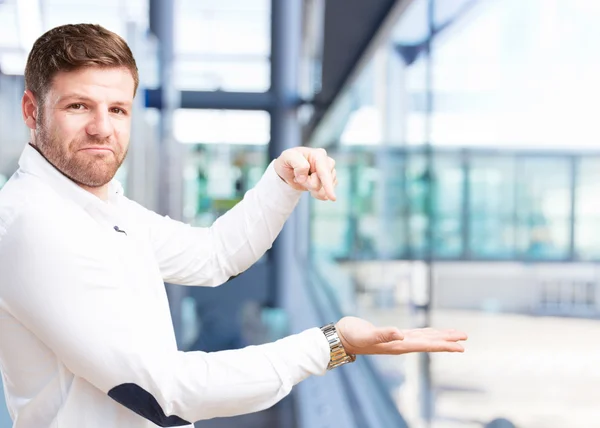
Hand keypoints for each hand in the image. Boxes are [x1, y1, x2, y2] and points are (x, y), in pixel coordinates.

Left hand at [274, 147, 336, 200]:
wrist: (289, 169)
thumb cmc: (288, 161)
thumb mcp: (287, 157)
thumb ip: (297, 163)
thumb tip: (306, 173)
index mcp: (319, 155)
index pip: (324, 172)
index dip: (328, 184)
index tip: (332, 198)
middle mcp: (328, 162)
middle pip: (322, 183)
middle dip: (308, 184)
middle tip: (297, 177)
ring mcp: (330, 172)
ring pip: (324, 190)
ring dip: (311, 188)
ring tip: (303, 179)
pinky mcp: (330, 181)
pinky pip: (325, 193)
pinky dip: (315, 193)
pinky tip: (309, 185)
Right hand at [335, 316, 466, 354]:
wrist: (341, 337)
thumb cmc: (352, 336)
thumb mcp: (367, 334)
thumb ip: (383, 334)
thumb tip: (400, 333)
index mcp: (397, 345)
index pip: (426, 345)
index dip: (444, 345)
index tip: (460, 347)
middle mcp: (401, 344)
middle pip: (429, 342)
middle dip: (447, 340)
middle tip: (465, 338)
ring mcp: (397, 340)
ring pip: (424, 337)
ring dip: (439, 336)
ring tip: (454, 335)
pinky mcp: (392, 335)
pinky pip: (415, 334)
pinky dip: (426, 333)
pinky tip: (431, 333)